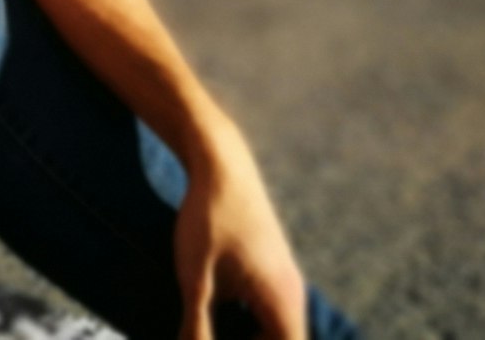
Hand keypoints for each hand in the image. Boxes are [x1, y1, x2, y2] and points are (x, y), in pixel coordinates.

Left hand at [174, 115, 307, 339]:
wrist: (220, 163)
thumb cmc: (208, 218)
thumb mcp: (194, 276)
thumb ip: (196, 324)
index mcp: (281, 298)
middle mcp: (290, 291)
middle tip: (206, 335)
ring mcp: (282, 278)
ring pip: (275, 327)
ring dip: (248, 335)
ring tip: (208, 329)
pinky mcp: (270, 267)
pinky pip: (267, 309)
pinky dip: (247, 321)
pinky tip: (212, 313)